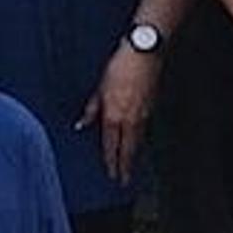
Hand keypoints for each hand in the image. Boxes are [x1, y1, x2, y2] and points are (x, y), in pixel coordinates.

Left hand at [80, 46, 160, 182]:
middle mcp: (130, 118)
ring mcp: (144, 113)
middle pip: (128, 149)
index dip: (110, 161)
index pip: (111, 145)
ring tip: (130, 167)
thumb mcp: (99, 88)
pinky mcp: (152, 106)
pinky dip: (140, 139)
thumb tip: (80, 125)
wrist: (144, 52)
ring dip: (133, 155)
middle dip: (125, 166)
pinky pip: (145, 129)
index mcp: (114, 114)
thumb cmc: (119, 66)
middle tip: (124, 180)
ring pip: (138, 141)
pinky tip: (138, 143)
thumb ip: (91, 110)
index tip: (111, 173)